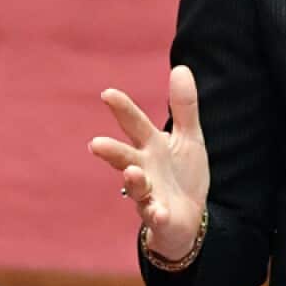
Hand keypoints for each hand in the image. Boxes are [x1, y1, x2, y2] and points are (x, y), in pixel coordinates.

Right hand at [88, 66, 209, 260]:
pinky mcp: (159, 217)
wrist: (188, 217)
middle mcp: (145, 169)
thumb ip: (184, 107)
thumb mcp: (188, 137)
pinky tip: (159, 211)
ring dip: (134, 181)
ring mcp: (149, 195)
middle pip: (126, 158)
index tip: (108, 93)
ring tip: (132, 173)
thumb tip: (180, 68)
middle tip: (96, 144)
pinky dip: (156, 214)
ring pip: (137, 188)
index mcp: (152, 147)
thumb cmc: (182, 174)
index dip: (123, 109)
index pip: (135, 124)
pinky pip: (155, 216)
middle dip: (112, 151)